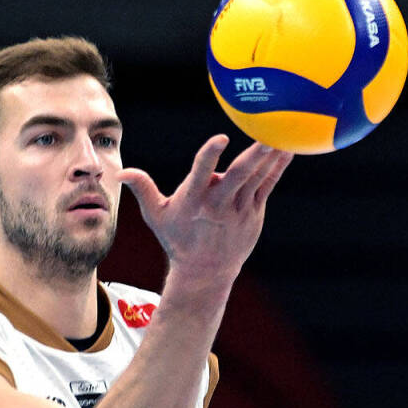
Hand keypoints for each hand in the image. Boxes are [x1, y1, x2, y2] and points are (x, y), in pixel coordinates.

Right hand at [118, 135, 291, 287]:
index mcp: (194, 201)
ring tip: (283, 135)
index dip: (210, 156)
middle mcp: (218, 205)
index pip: (201, 174)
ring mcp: (239, 210)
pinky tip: (287, 150)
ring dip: (270, 157)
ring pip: (257, 179)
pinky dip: (277, 168)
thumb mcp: (156, 216)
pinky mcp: (253, 213)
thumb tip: (119, 173)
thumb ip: (142, 189)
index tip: (220, 138)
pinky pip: (267, 186)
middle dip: (253, 157)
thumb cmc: (177, 238)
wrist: (205, 272)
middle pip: (238, 177)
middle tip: (267, 135)